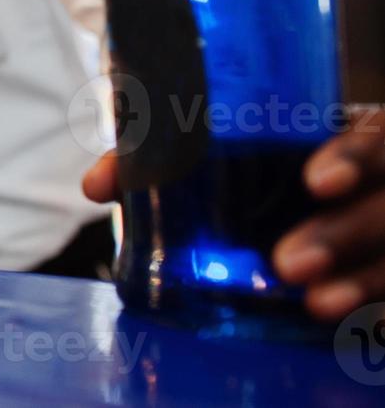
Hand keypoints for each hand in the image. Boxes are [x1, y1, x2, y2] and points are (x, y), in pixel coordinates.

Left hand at [82, 107, 384, 321]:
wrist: (299, 198)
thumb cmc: (256, 165)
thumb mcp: (228, 149)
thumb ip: (165, 157)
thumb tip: (97, 185)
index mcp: (346, 134)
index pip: (370, 136)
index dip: (353, 157)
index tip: (317, 180)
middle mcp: (376, 183)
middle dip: (343, 233)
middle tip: (287, 264)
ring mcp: (384, 229)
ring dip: (358, 279)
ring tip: (313, 302)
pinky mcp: (381, 265)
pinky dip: (368, 304)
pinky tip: (338, 318)